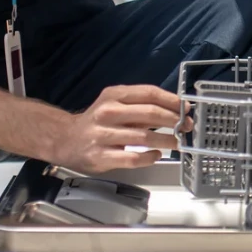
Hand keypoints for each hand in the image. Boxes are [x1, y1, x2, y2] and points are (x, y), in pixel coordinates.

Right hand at [42, 85, 189, 174]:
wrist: (65, 140)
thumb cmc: (98, 121)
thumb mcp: (115, 104)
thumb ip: (142, 105)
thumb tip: (177, 109)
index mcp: (114, 95)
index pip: (149, 93)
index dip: (171, 101)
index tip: (186, 108)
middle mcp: (108, 112)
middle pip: (150, 114)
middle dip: (174, 120)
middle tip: (187, 127)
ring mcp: (103, 135)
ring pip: (144, 137)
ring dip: (167, 141)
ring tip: (178, 142)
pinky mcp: (101, 156)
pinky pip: (133, 158)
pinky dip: (149, 158)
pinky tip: (156, 155)